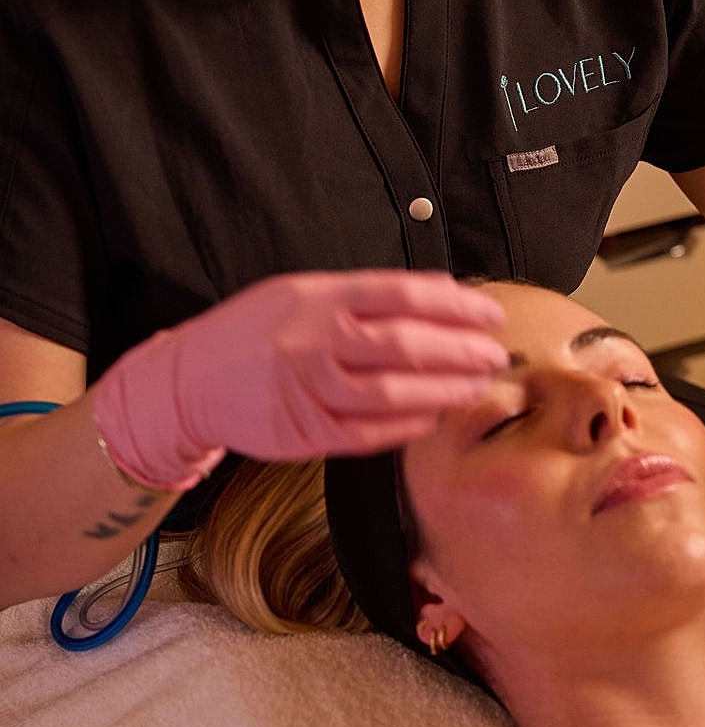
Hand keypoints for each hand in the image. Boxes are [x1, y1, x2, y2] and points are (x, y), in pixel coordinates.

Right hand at [93, 271, 508, 487]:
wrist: (187, 381)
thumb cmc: (254, 331)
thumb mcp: (299, 292)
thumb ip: (362, 294)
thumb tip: (437, 292)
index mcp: (317, 297)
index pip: (401, 295)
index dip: (454, 304)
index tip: (488, 312)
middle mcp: (314, 341)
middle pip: (405, 344)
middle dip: (460, 350)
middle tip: (495, 354)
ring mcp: (309, 390)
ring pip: (392, 391)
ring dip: (444, 390)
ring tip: (476, 386)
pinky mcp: (306, 433)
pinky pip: (370, 432)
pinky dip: (408, 424)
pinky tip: (434, 416)